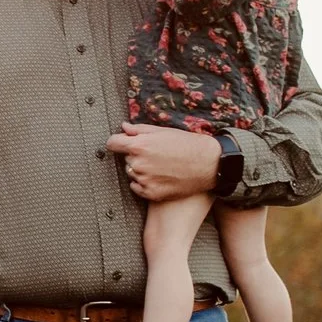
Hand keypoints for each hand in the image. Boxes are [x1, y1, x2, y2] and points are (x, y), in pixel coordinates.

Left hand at [105, 122, 219, 201]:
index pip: (112, 144)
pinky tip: (161, 177)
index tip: (122, 144)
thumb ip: (139, 130)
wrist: (209, 164)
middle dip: (135, 156)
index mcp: (139, 146)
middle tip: (155, 155)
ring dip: (141, 170)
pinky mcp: (151, 193)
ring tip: (161, 166)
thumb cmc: (188, 144)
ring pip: (132, 173)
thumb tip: (123, 128)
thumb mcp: (163, 131)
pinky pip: (137, 187)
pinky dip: (145, 183)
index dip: (117, 142)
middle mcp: (138, 164)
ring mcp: (144, 180)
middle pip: (125, 159)